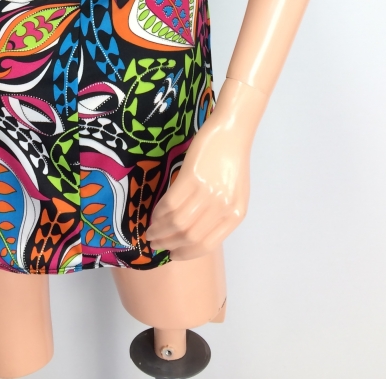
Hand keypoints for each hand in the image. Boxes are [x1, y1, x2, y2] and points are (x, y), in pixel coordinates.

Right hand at [146, 115, 251, 261]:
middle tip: (154, 243)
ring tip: (150, 230)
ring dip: (160, 229)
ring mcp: (208, 193)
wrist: (232, 131)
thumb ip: (219, 214)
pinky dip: (159, 212)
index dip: (185, 253)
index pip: (206, 245)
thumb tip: (194, 233)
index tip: (172, 254)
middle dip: (168, 244)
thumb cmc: (232, 161)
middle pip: (189, 236)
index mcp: (235, 215)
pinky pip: (171, 203)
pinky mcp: (192, 177)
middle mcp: (222, 208)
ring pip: (178, 222)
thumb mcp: (234, 194)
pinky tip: (153, 213)